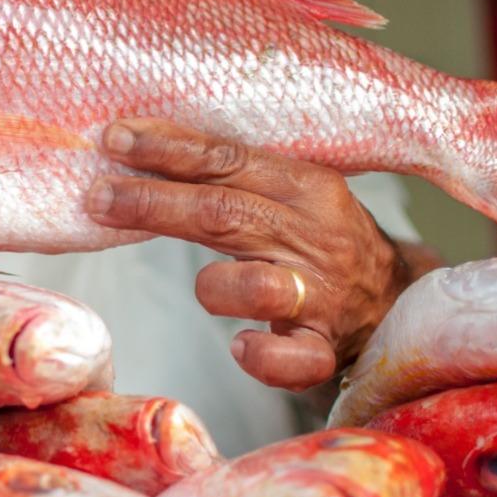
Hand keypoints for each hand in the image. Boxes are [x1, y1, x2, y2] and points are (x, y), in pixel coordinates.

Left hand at [84, 118, 413, 391]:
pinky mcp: (325, 349)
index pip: (230, 160)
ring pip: (258, 285)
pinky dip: (262, 355)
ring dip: (213, 285)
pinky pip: (292, 359)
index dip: (169, 149)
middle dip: (155, 204)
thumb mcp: (291, 195)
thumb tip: (136, 151)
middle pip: (225, 215)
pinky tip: (241, 346)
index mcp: (308, 188)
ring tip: (207, 288)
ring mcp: (323, 296)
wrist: (399, 303)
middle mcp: (316, 237)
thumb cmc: (320, 242)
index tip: (115, 137)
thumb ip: (232, 178)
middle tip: (98, 196)